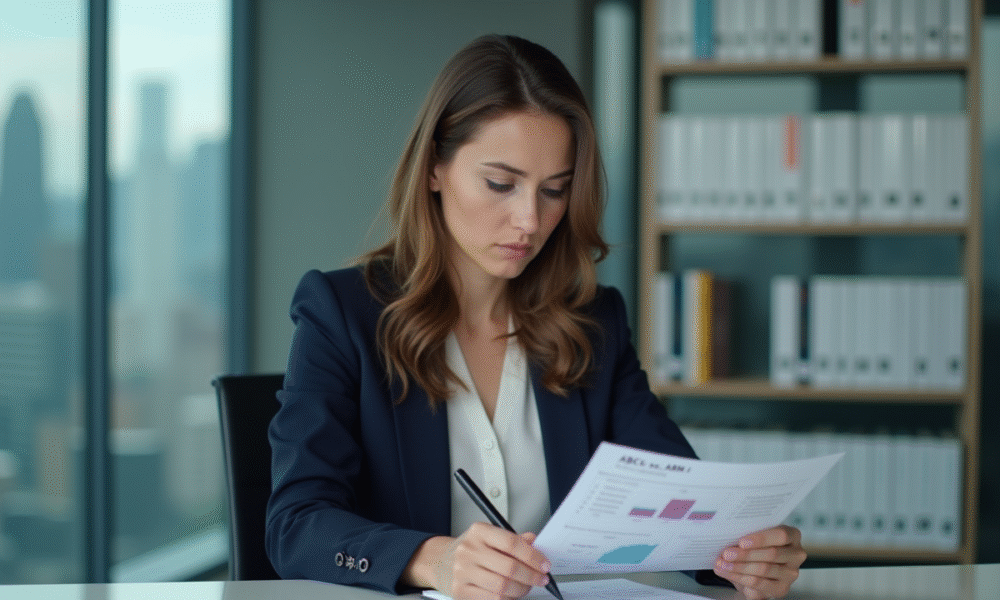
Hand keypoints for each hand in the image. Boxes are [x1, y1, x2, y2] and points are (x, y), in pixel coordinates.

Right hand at [404, 523, 550, 599]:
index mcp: (479, 532)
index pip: (511, 543)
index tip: (544, 564)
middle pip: (509, 568)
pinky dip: (507, 599)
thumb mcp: (490, 536)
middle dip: (531, 576)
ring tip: (527, 587)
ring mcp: (463, 572)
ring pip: (502, 587)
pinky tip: (512, 594)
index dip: (532, 556)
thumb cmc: (472, 549)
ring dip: (521, 590)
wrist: (442, 561)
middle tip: (541, 579)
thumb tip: (534, 541)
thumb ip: (513, 539)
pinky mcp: (461, 592)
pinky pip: (492, 599)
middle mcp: (469, 550)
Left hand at [712, 525, 805, 599]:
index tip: (741, 542)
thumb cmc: (756, 548)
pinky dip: (740, 578)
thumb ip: (746, 536)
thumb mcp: (753, 538)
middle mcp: (796, 554)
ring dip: (739, 567)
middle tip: (726, 554)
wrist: (755, 571)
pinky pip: (760, 584)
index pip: (781, 535)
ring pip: (764, 569)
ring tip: (722, 564)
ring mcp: (790, 573)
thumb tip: (726, 535)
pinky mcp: (782, 588)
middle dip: (745, 554)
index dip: (761, 539)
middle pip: (772, 554)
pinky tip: (728, 573)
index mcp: (792, 536)